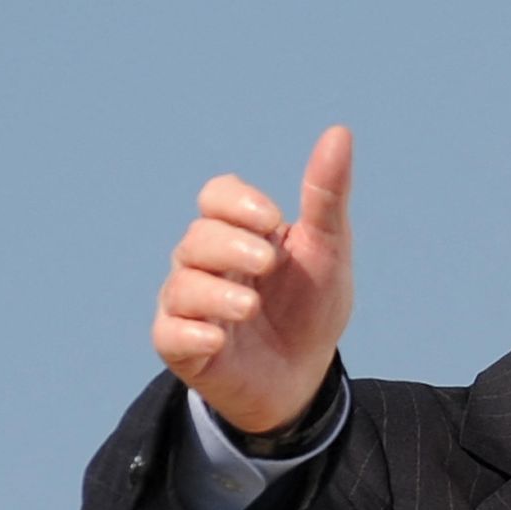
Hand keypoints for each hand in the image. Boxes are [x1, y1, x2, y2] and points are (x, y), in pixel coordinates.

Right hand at [153, 126, 354, 433]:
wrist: (305, 377)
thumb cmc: (310, 308)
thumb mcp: (328, 252)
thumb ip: (327, 196)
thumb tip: (340, 131)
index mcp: (239, 234)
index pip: (217, 196)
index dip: (237, 203)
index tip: (273, 221)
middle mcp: (205, 263)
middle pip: (198, 237)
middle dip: (232, 246)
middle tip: (269, 262)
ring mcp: (189, 305)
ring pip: (182, 284)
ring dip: (216, 292)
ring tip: (251, 307)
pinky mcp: (181, 346)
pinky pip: (170, 332)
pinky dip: (193, 332)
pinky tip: (219, 338)